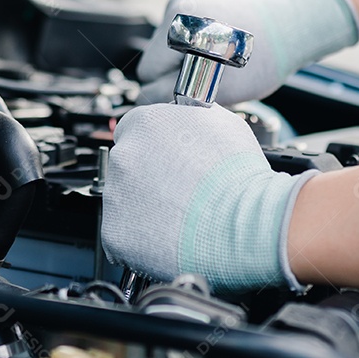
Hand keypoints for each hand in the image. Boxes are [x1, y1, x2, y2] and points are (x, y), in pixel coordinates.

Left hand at [101, 103, 317, 292]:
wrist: (243, 222)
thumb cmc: (239, 175)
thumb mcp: (221, 123)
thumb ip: (191, 117)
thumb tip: (187, 118)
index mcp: (143, 123)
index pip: (134, 131)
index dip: (154, 148)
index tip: (166, 162)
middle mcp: (123, 155)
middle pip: (128, 166)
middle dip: (149, 179)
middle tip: (178, 192)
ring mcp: (115, 195)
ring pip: (124, 202)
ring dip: (145, 209)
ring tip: (180, 217)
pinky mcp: (115, 232)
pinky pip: (123, 235)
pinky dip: (141, 239)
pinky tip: (169, 237)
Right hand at [136, 0, 358, 104]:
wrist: (289, 28)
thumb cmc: (262, 60)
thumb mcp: (217, 92)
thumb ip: (176, 99)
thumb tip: (149, 105)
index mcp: (179, 27)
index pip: (148, 74)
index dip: (165, 92)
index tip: (187, 96)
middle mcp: (177, 8)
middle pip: (152, 61)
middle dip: (171, 76)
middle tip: (204, 81)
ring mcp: (183, 3)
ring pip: (162, 51)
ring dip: (179, 64)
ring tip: (212, 65)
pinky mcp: (191, 4)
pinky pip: (175, 39)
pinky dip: (188, 50)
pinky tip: (212, 52)